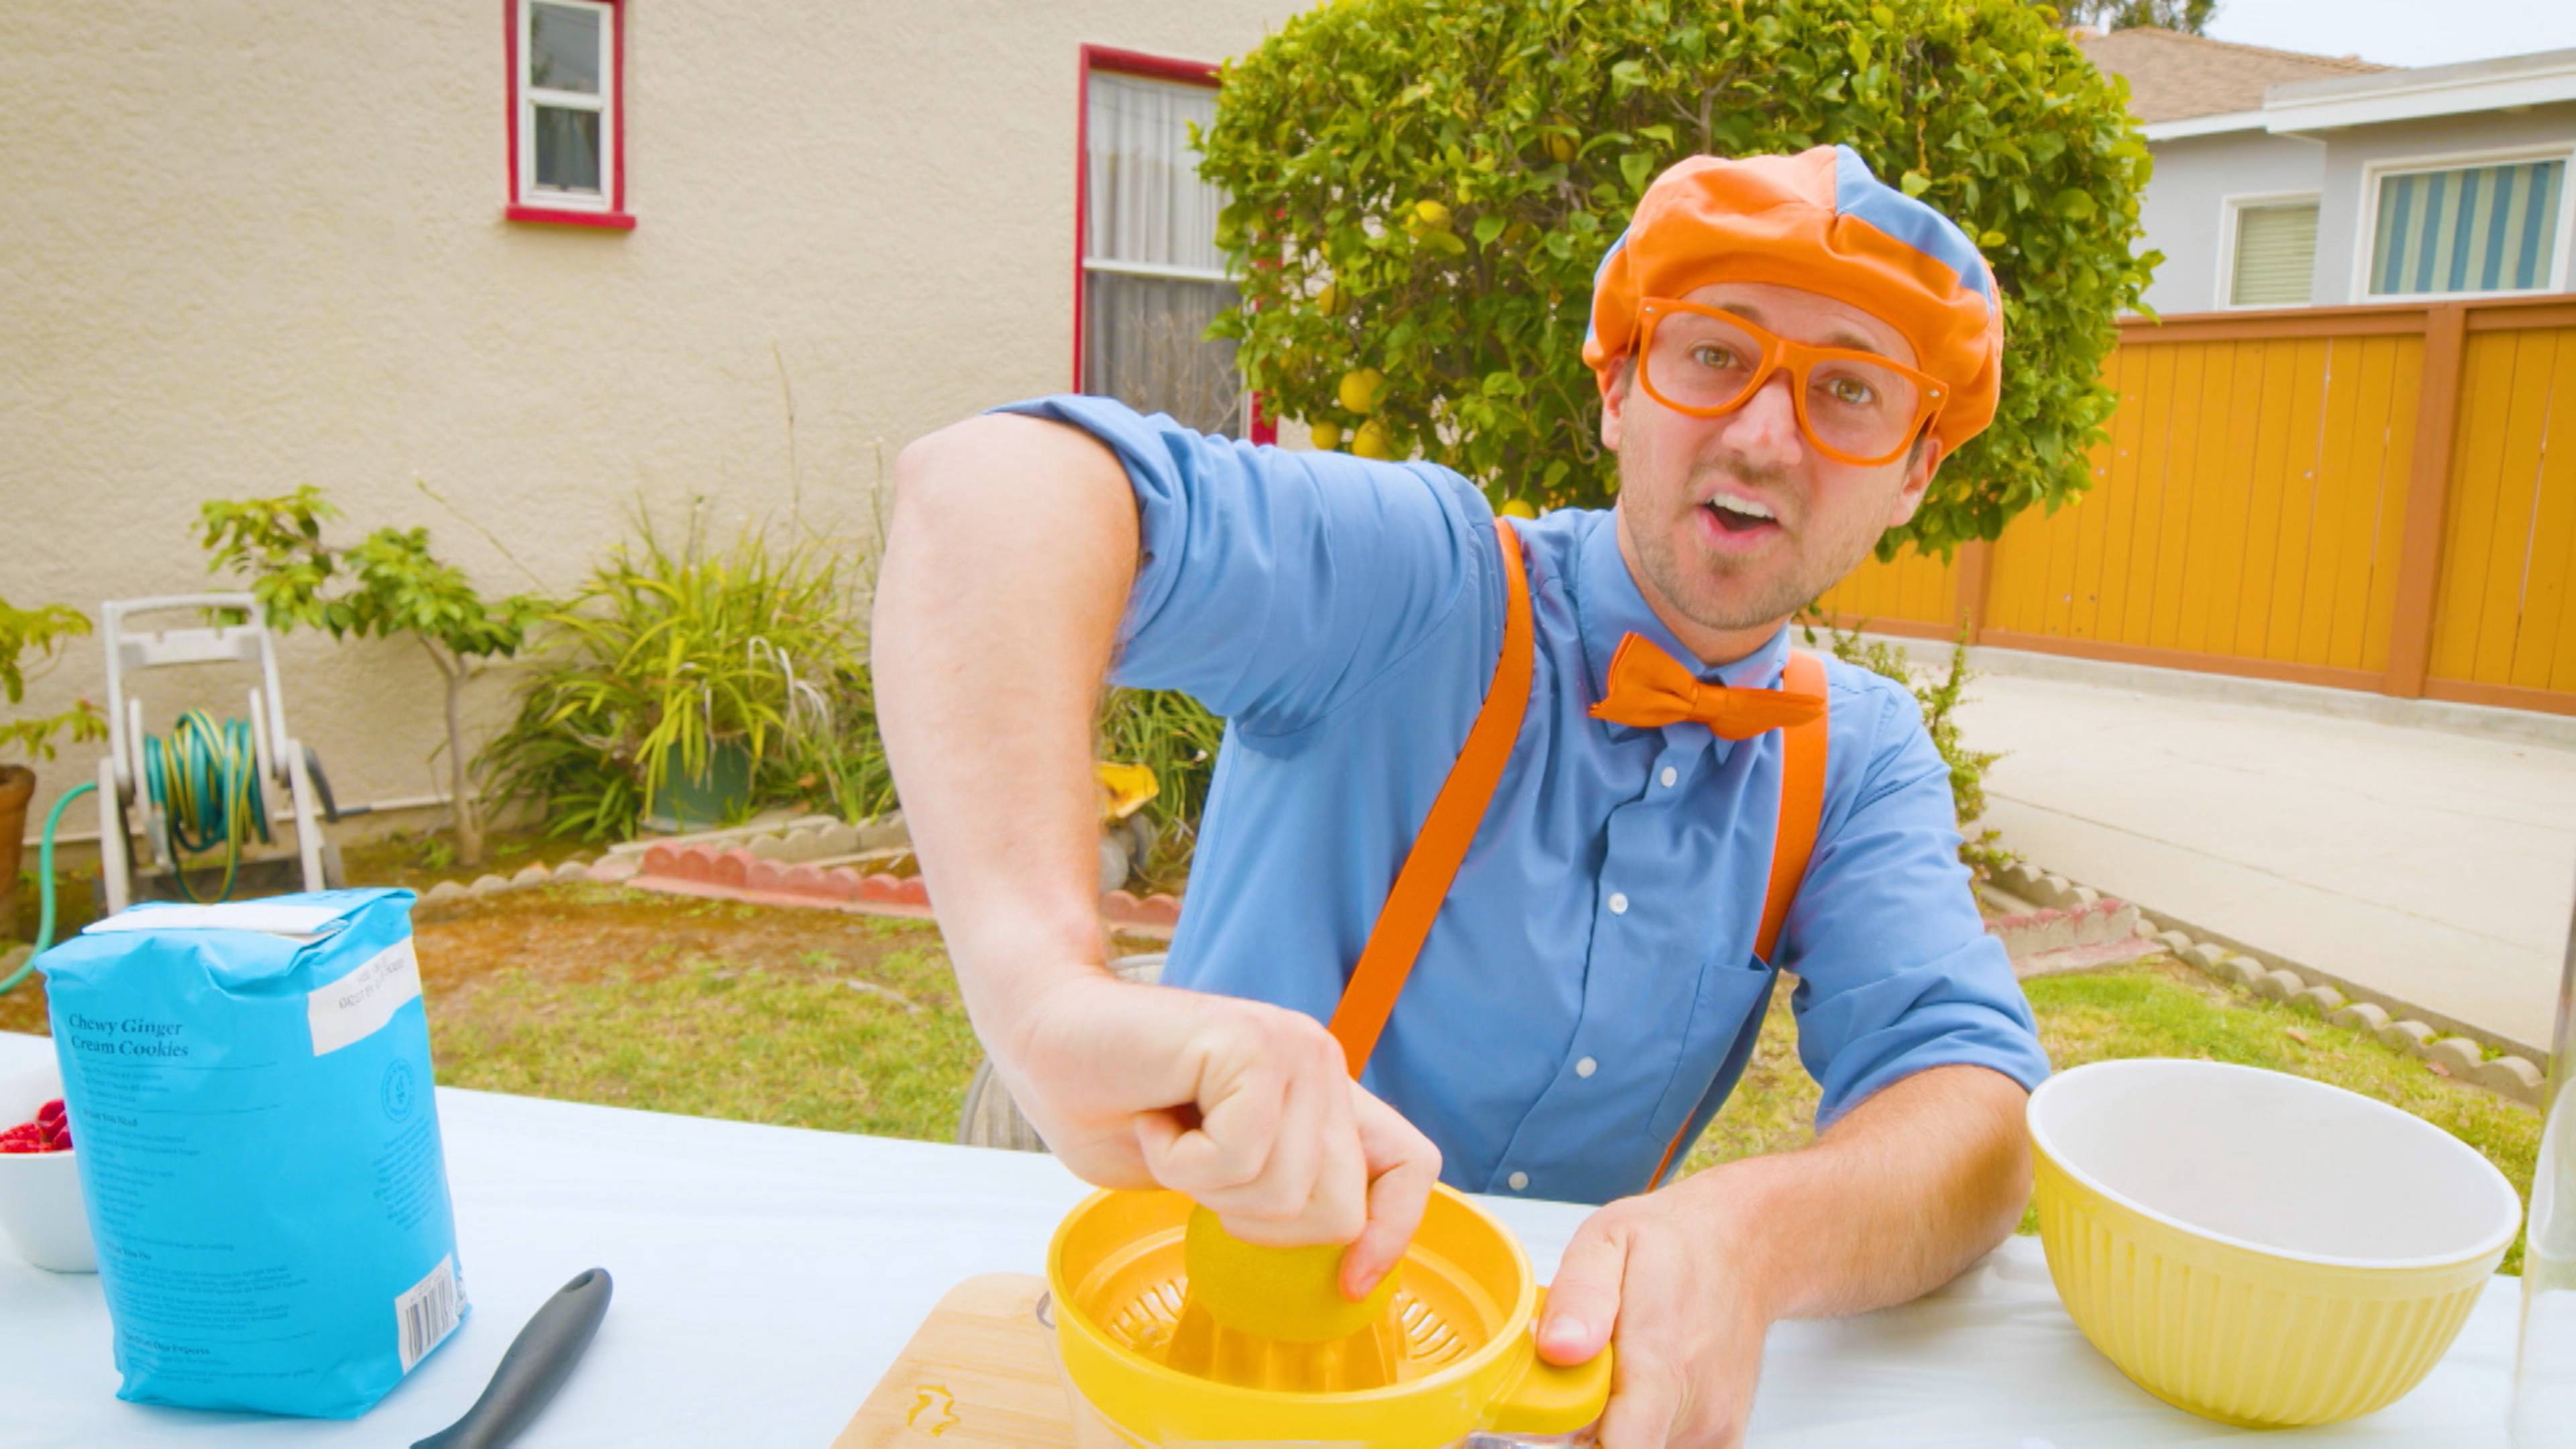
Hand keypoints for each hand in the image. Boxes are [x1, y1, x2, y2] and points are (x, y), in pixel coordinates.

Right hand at [995, 969, 1440, 1296]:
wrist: (1043, 1034)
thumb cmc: (1111, 1105)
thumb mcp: (1209, 1170)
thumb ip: (1273, 1189)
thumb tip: (1338, 1246)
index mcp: (1321, 1098)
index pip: (1411, 1164)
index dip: (1394, 1230)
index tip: (1350, 1283)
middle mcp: (1322, 1067)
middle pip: (1339, 1211)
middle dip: (1253, 1219)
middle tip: (1195, 1165)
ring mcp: (1295, 1050)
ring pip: (1285, 1193)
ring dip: (1205, 1186)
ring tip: (1169, 1130)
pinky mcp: (1254, 1043)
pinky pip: (1237, 1157)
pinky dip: (1179, 1160)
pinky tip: (1154, 1114)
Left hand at [1534, 1176, 1773, 1447]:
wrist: (1743, 1249)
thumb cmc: (1675, 1244)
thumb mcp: (1608, 1240)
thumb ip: (1580, 1295)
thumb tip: (1558, 1348)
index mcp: (1661, 1362)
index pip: (1619, 1448)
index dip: (1571, 1435)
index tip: (1555, 1404)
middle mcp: (1694, 1408)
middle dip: (1583, 1424)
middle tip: (1582, 1372)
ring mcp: (1712, 1430)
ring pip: (1633, 1448)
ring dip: (1611, 1424)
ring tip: (1618, 1372)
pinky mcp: (1721, 1440)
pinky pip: (1659, 1446)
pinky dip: (1640, 1428)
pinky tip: (1641, 1390)